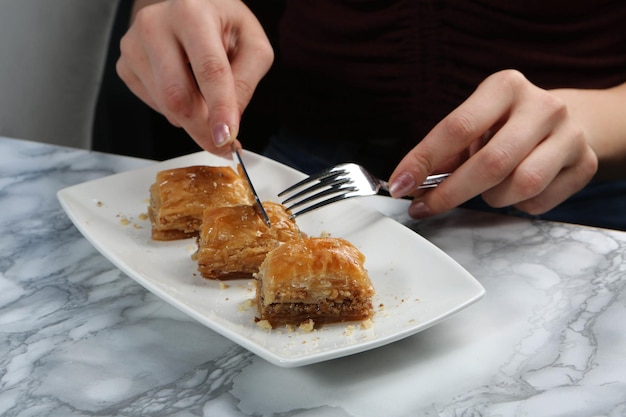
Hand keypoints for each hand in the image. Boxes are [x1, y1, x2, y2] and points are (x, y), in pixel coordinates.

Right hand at [116, 0, 273, 155]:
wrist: (191, 9)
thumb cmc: (223, 25)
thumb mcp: (252, 46)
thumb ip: (246, 83)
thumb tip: (229, 123)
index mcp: (193, 13)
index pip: (209, 69)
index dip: (220, 108)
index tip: (227, 138)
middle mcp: (156, 24)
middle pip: (178, 95)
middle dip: (203, 128)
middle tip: (223, 142)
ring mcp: (134, 45)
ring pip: (165, 106)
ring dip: (192, 118)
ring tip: (207, 99)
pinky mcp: (125, 65)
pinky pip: (154, 105)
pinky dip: (175, 111)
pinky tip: (186, 89)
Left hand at [389, 70, 598, 217]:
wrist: (568, 121)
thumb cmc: (507, 126)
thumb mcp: (475, 126)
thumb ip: (443, 153)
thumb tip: (409, 183)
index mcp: (505, 87)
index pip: (457, 127)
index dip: (423, 160)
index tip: (400, 184)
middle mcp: (542, 106)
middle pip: (490, 163)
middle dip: (450, 193)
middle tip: (424, 207)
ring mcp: (569, 134)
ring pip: (519, 185)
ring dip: (492, 198)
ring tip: (487, 189)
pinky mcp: (584, 163)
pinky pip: (539, 201)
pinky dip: (518, 204)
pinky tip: (515, 190)